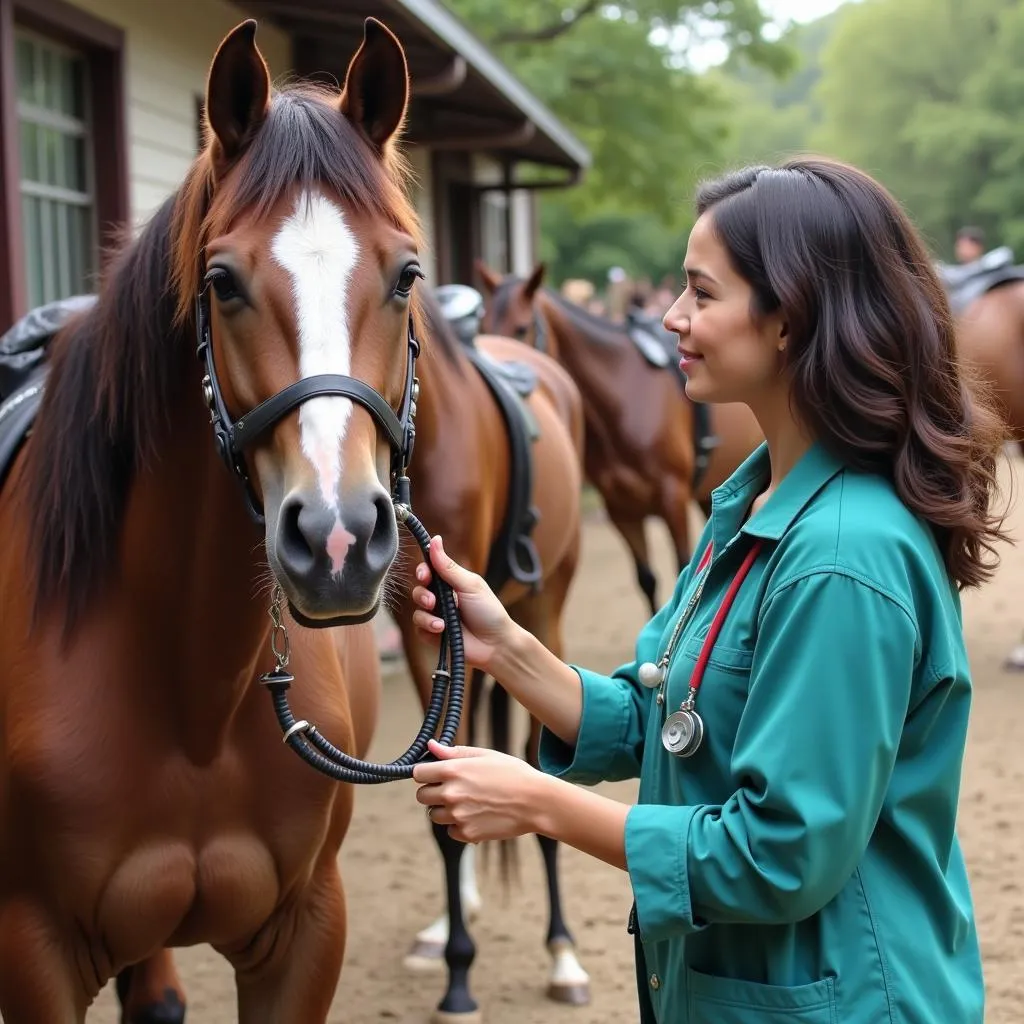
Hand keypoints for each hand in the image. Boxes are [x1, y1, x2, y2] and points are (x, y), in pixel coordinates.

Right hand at [411, 535, 515, 670]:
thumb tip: (434, 539)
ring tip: (441, 621)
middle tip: (431, 600)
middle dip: (421, 593)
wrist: (496, 644)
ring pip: (417, 610)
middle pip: (418, 589)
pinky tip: (441, 629)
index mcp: (451, 584)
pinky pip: (418, 627)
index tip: (424, 574)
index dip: (423, 571)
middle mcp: (442, 599)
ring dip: (425, 613)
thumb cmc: (489, 611)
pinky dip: (428, 626)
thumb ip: (448, 566)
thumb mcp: (470, 585)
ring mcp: (436, 617)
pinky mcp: (432, 634)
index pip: (429, 572)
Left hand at [413, 739, 547, 843]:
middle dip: (432, 792)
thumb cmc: (513, 773)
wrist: (536, 801)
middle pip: (421, 796)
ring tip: (467, 803)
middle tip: (453, 789)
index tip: (434, 774)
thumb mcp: (485, 755)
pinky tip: (476, 816)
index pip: (418, 773)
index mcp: (453, 770)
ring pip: (434, 815)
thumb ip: (454, 752)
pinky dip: (458, 826)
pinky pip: (451, 831)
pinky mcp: (467, 834)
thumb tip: (431, 746)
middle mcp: (451, 794)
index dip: (425, 773)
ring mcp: (458, 816)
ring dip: (444, 810)